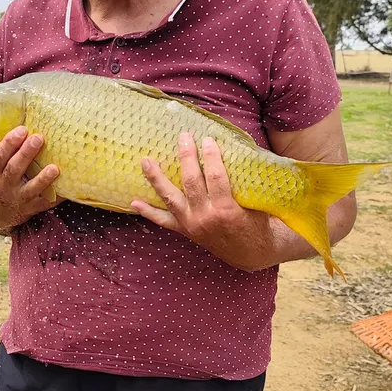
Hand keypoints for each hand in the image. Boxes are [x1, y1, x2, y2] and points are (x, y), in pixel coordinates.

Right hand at [0, 126, 61, 233]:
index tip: (22, 129)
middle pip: (14, 170)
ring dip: (43, 179)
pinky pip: (45, 203)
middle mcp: (4, 187)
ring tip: (54, 168)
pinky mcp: (31, 209)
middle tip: (38, 138)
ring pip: (31, 189)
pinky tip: (67, 189)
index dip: (9, 143)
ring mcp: (18, 199)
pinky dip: (56, 197)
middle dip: (26, 154)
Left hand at [130, 133, 277, 271]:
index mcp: (226, 210)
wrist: (252, 253)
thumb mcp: (256, 203)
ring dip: (156, 179)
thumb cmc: (257, 223)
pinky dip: (148, 212)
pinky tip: (134, 202)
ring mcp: (192, 225)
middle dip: (186, 157)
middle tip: (183, 137)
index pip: (215, 177)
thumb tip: (235, 150)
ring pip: (170, 198)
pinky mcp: (185, 231)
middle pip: (191, 182)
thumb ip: (243, 182)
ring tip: (146, 161)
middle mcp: (205, 218)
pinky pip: (163, 221)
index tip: (208, 140)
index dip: (211, 157)